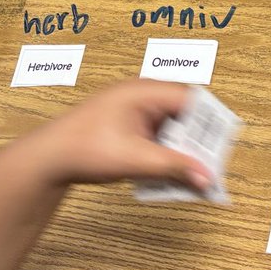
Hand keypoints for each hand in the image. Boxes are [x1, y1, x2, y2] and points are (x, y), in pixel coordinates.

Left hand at [25, 80, 212, 190]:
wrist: (48, 158)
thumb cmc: (85, 148)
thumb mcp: (136, 159)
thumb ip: (174, 167)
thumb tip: (206, 177)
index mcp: (145, 92)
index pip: (191, 98)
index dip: (209, 121)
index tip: (222, 145)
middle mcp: (142, 97)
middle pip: (184, 115)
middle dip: (197, 141)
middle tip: (211, 165)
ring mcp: (135, 113)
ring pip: (172, 130)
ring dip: (182, 151)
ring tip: (194, 175)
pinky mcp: (129, 129)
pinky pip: (158, 139)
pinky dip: (167, 156)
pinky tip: (171, 176)